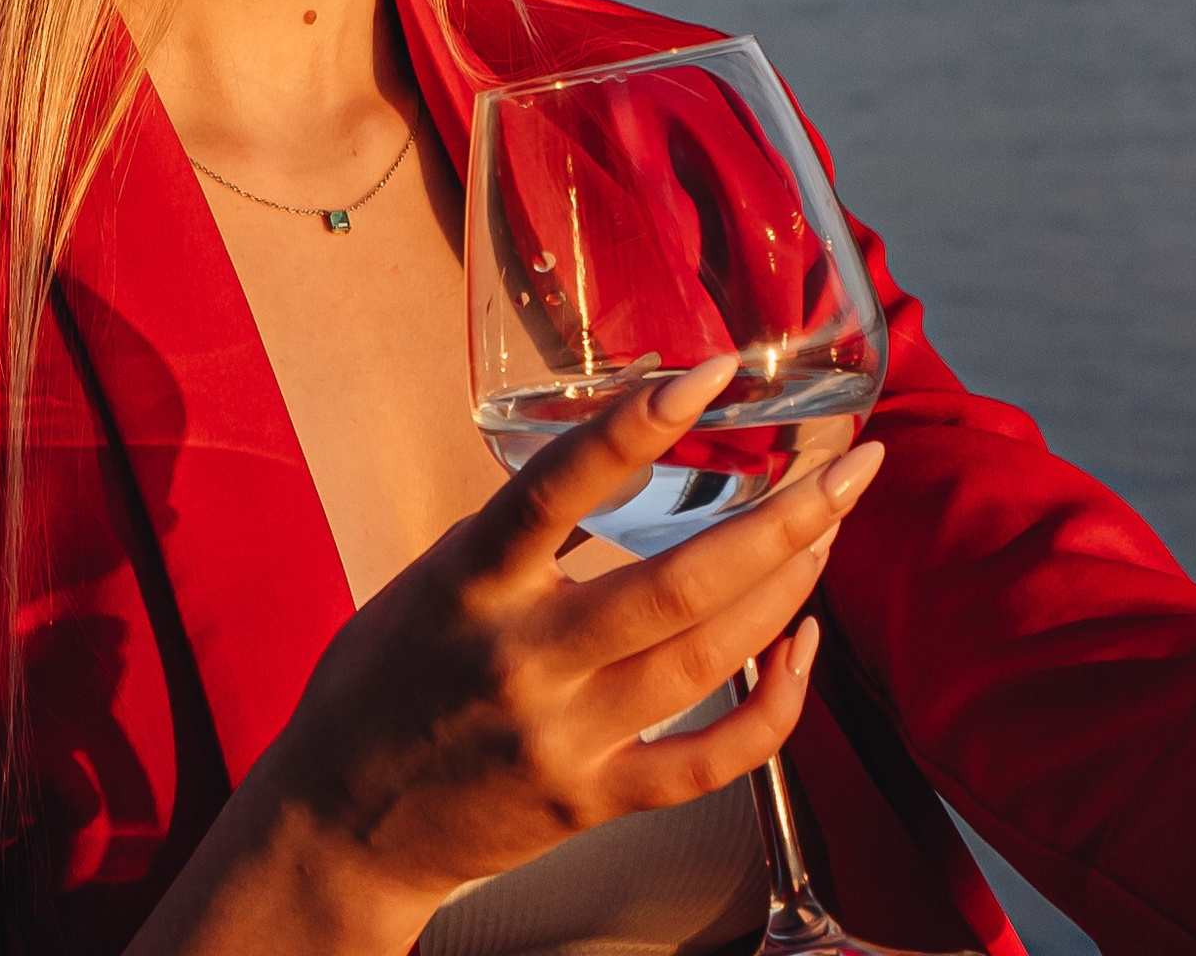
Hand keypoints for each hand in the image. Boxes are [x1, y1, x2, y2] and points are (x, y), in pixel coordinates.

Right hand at [134, 362, 881, 955]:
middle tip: (855, 462)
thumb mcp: (435, 576)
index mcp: (470, 583)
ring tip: (832, 525)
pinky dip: (772, 707)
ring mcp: (565, 739)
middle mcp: (523, 660)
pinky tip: (804, 647)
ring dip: (787, 589)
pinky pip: (708, 762)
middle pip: (677, 587)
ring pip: (707, 663)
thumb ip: (524, 532)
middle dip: (784, 520)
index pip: (557, 490)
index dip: (633, 428)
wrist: (341, 824)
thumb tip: (621, 457)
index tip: (708, 371)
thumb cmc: (386, 676)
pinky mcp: (593, 803)